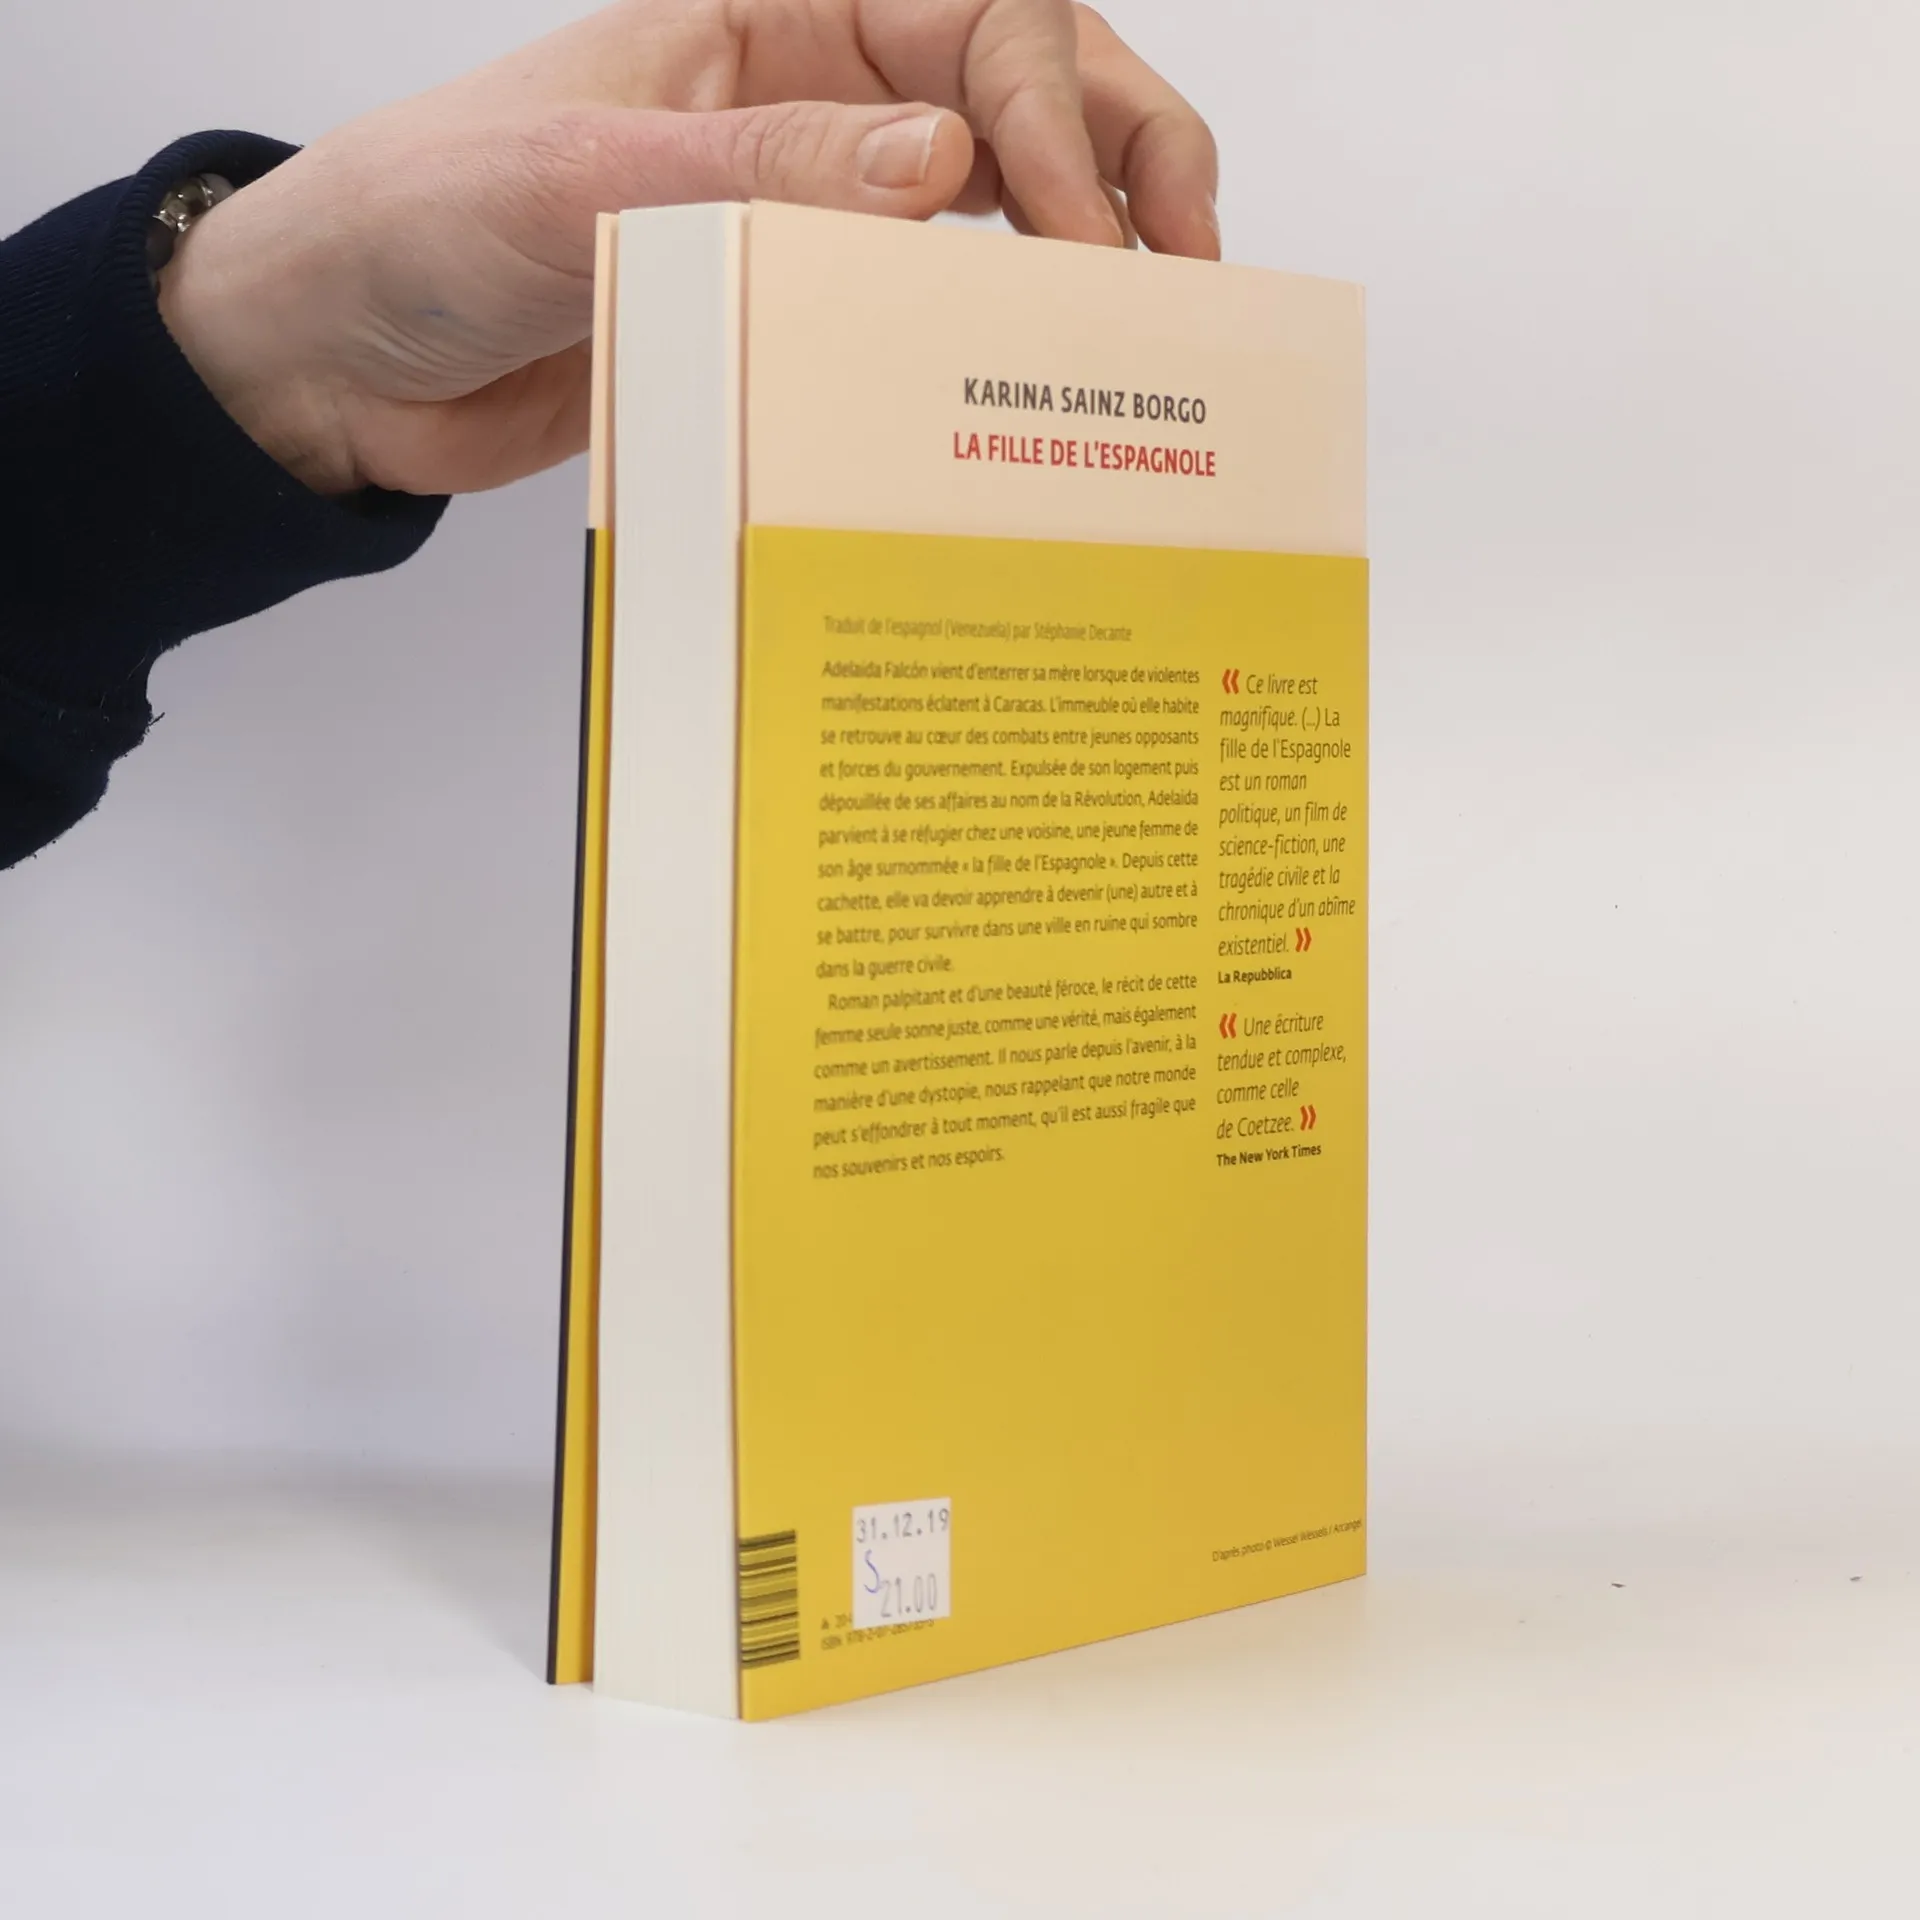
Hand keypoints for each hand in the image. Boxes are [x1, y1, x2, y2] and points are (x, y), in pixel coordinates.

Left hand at [158, 0, 1218, 498]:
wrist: (344, 361)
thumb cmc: (420, 226)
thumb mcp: (577, 180)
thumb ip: (757, 168)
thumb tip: (943, 168)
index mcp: (774, 8)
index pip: (979, 23)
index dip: (1056, 119)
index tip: (1078, 241)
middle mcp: (816, 92)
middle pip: (1029, 83)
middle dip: (1126, 152)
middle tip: (1191, 261)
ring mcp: (817, 199)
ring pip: (1005, 189)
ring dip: (1092, 242)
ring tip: (1159, 321)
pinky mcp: (801, 302)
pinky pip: (935, 299)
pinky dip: (1000, 332)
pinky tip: (1042, 382)